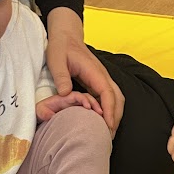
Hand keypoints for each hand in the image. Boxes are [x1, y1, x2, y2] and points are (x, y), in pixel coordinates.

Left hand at [46, 7, 124, 132]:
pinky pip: (109, 99)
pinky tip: (102, 123)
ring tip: (107, 133)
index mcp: (94, 71)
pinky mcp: (98, 83)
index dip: (109, 110)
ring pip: (117, 99)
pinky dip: (110, 111)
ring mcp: (102, 79)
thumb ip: (61, 75)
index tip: (108, 125)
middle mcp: (102, 76)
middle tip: (108, 137)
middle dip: (116, 117)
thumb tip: (66, 93)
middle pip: (118, 98)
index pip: (107, 93)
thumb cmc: (60, 47)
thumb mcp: (55, 59)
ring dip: (115, 115)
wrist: (66, 36)